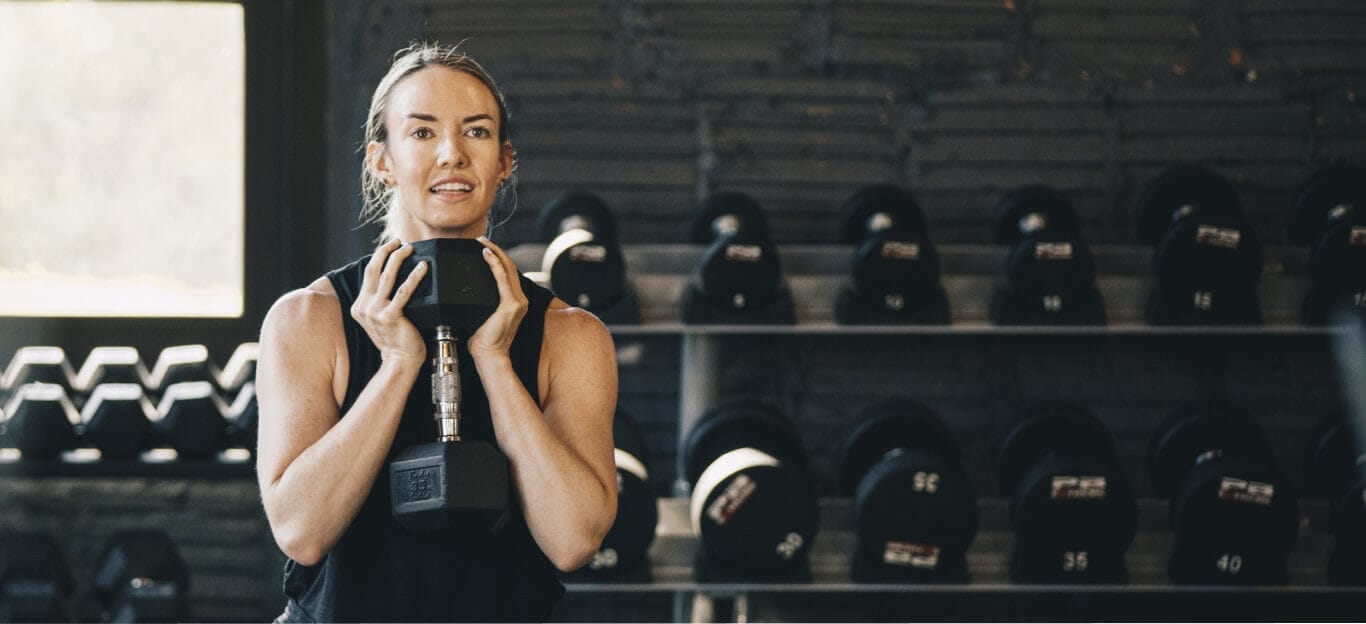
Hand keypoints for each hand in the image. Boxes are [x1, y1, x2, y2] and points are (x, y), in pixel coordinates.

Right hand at [350, 240, 428, 366]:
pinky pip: (403, 291)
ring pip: (387, 276)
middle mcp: (364, 307)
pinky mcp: (390, 316)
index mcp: (360, 306)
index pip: (369, 274)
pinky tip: (423, 267)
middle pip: (373, 269)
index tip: (392, 246)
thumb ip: (382, 300)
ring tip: (410, 248)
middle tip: (400, 241)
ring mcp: (375, 312)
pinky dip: (414, 276)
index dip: (380, 256)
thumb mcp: (382, 317)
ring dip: (399, 258)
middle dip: (386, 251)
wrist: (400, 360)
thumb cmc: (397, 338)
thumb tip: (394, 278)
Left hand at [468, 236, 527, 360]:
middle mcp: (520, 299)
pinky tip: (485, 254)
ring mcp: (518, 301)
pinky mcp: (510, 304)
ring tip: (482, 242)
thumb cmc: (482, 341)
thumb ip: (480, 303)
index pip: (508, 274)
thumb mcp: (482, 316)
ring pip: (507, 268)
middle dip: (496, 250)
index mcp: (515, 302)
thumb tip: (463, 292)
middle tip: (481, 240)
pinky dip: (494, 263)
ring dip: (494, 252)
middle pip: (510, 267)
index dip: (498, 257)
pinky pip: (502, 277)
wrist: (489, 356)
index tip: (484, 248)